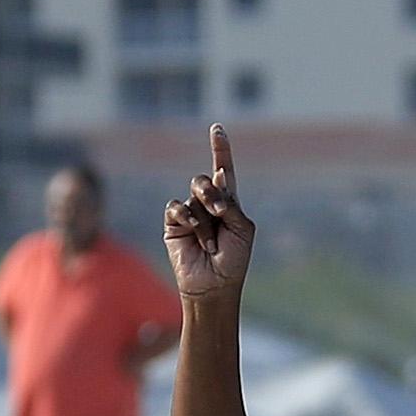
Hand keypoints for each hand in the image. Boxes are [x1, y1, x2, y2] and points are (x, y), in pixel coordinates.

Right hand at [163, 123, 255, 300]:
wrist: (214, 286)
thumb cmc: (233, 261)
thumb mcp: (242, 229)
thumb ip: (230, 204)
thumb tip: (214, 183)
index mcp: (228, 203)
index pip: (223, 170)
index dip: (220, 149)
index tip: (217, 129)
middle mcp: (207, 204)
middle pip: (205, 179)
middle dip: (213, 194)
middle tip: (219, 214)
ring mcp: (189, 213)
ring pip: (194, 195)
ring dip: (205, 220)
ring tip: (211, 244)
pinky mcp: (173, 223)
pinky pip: (176, 208)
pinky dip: (188, 221)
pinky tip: (195, 238)